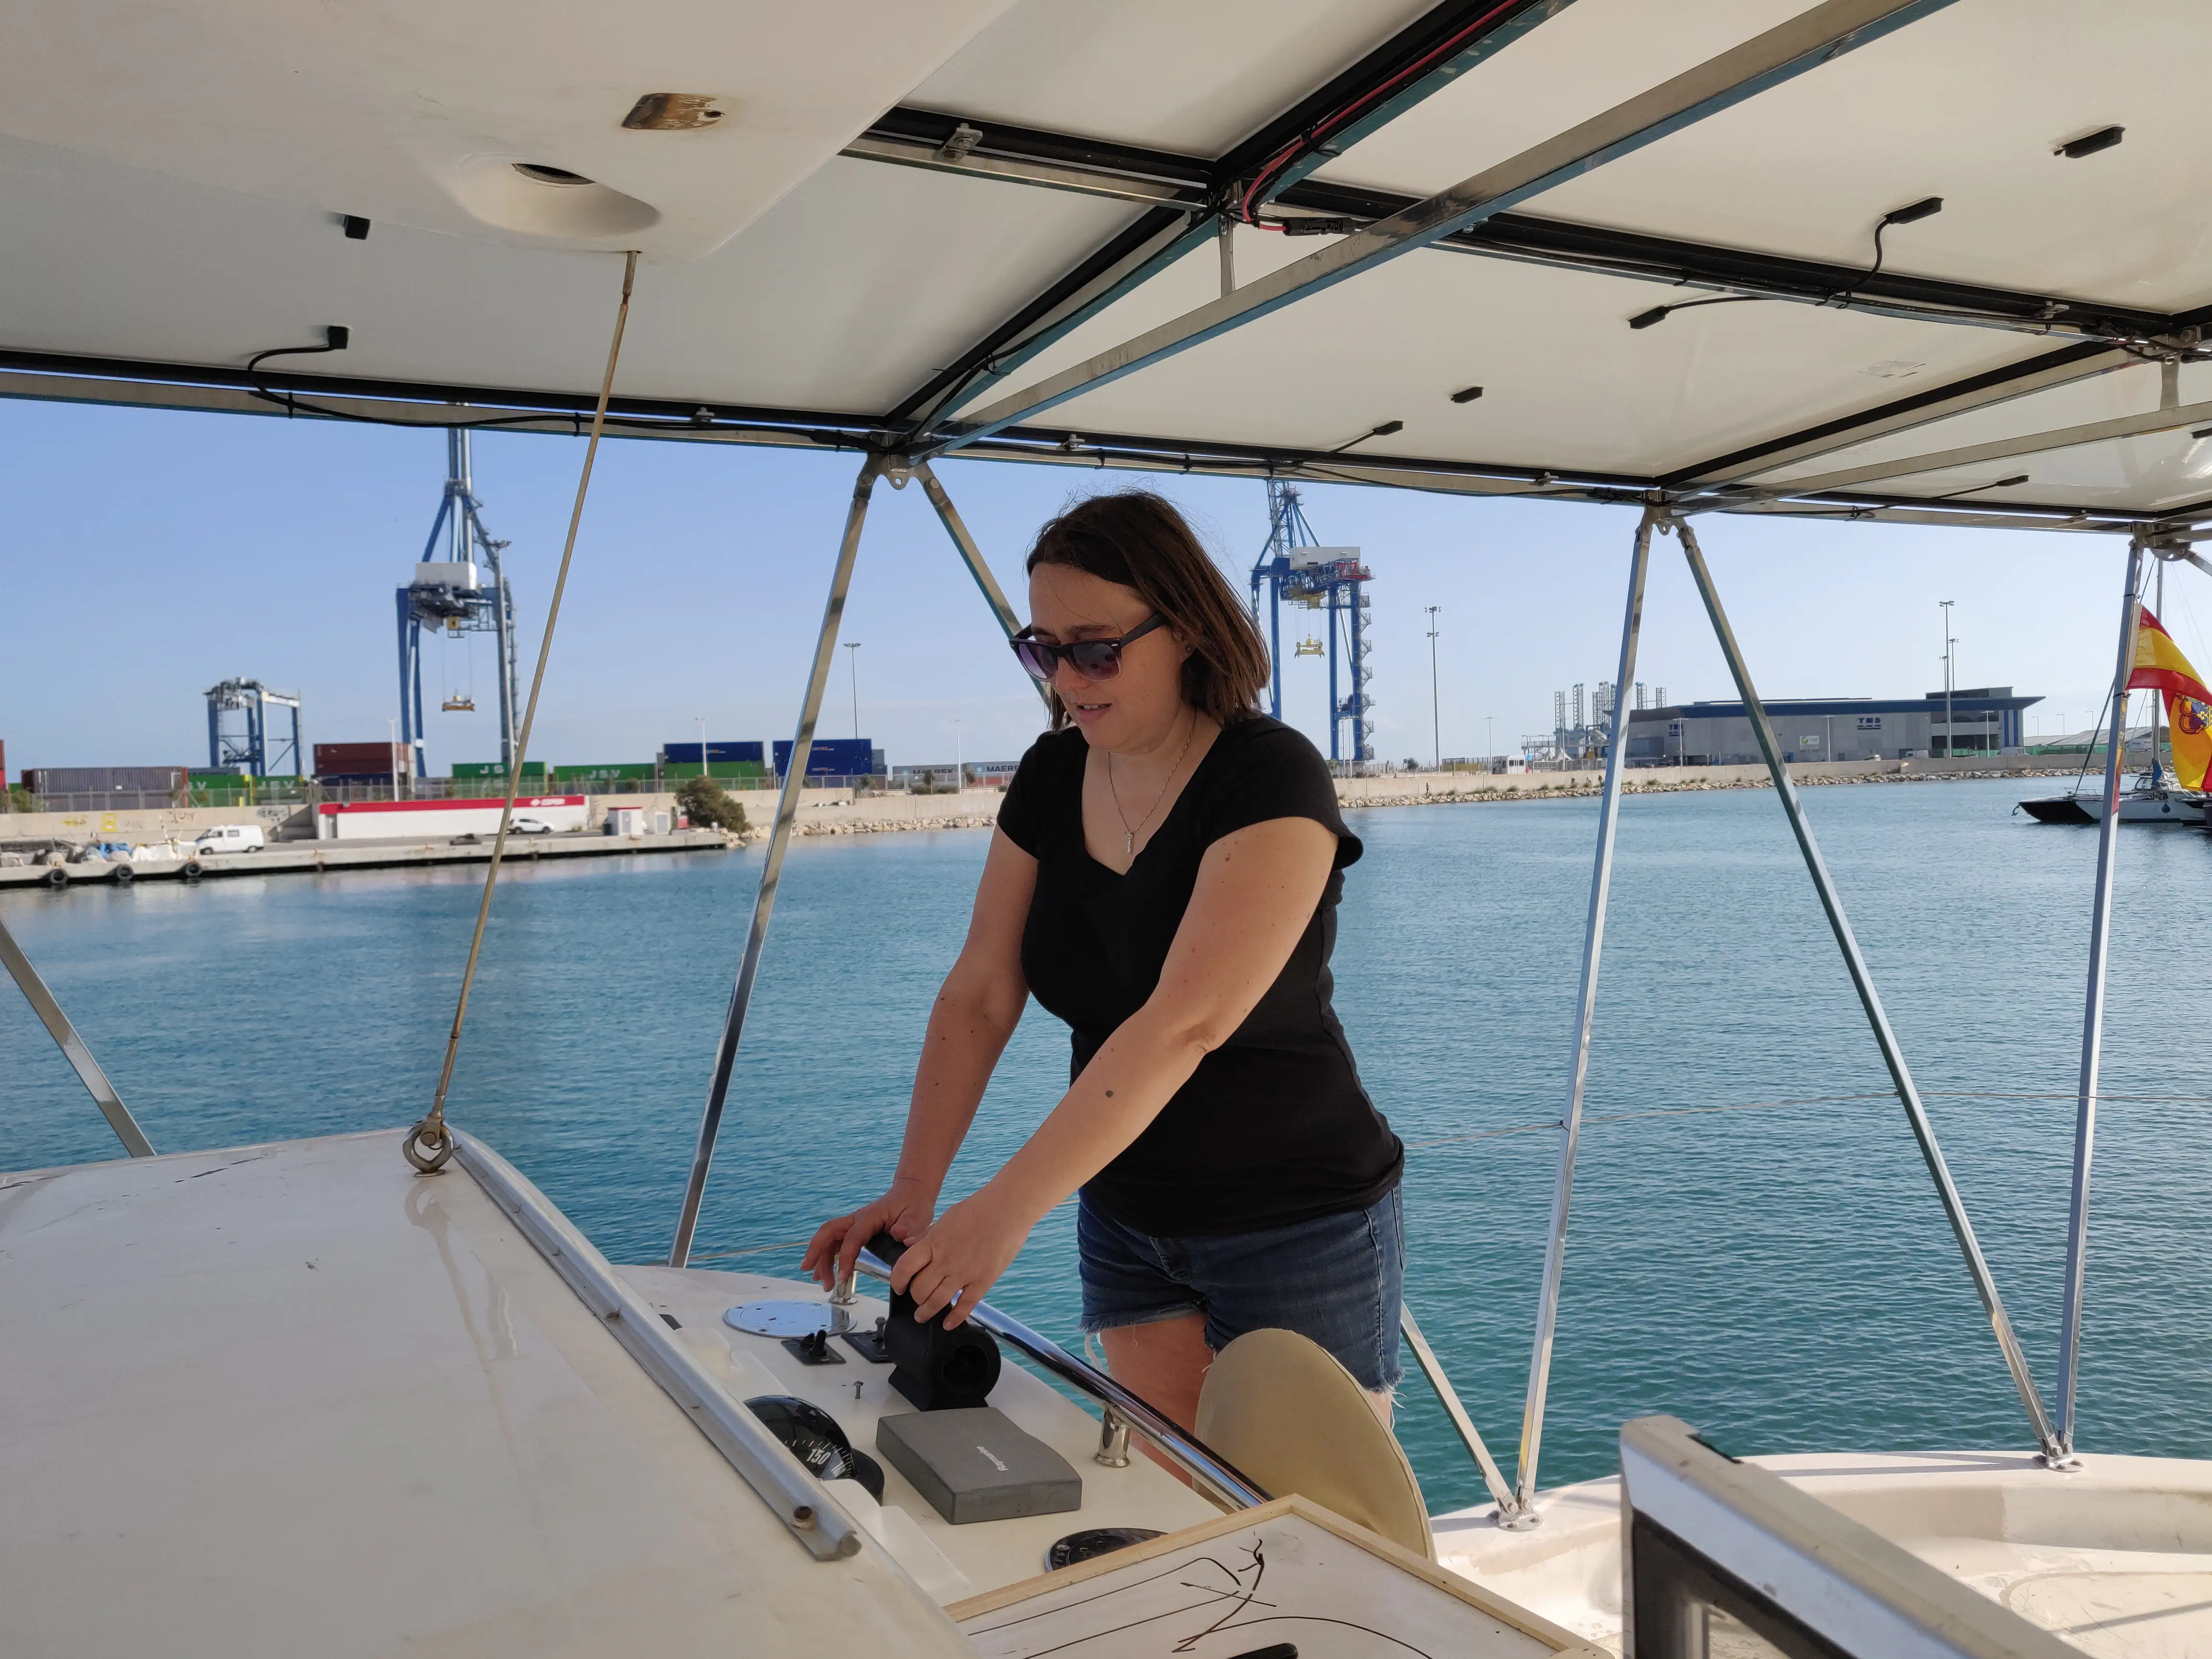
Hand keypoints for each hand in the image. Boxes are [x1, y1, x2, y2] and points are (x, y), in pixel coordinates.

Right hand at [801, 1177, 936, 1291]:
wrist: (911, 1193)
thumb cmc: (913, 1204)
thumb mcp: (918, 1215)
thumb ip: (910, 1227)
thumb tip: (901, 1235)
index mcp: (870, 1216)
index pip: (852, 1238)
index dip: (845, 1257)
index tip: (842, 1277)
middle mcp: (857, 1219)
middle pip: (829, 1232)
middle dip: (816, 1251)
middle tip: (809, 1271)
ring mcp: (854, 1224)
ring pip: (829, 1239)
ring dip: (822, 1260)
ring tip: (823, 1283)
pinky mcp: (855, 1230)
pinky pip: (835, 1243)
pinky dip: (827, 1257)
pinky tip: (825, 1274)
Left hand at [890, 1185, 1032, 1328]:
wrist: (1008, 1208)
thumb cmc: (978, 1209)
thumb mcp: (945, 1219)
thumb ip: (926, 1236)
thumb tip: (907, 1245)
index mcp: (933, 1242)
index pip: (904, 1268)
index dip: (896, 1282)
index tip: (898, 1287)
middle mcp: (946, 1260)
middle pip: (919, 1290)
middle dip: (914, 1299)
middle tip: (916, 1300)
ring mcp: (965, 1272)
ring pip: (936, 1302)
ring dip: (926, 1313)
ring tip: (923, 1316)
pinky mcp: (983, 1280)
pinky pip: (965, 1307)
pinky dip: (954, 1319)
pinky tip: (948, 1324)